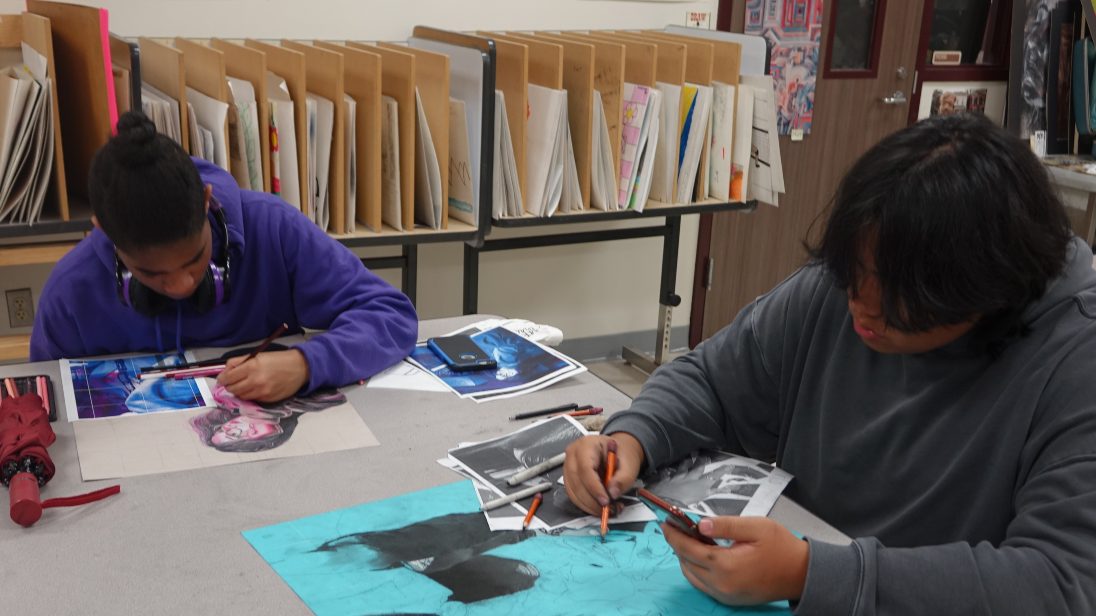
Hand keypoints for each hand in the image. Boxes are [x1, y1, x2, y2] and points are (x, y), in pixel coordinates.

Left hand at [216, 349, 309, 401]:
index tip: (222, 379)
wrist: (300, 368)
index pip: (228, 377)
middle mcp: (256, 381)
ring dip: (239, 391)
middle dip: (230, 386)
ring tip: (244, 385)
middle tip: (232, 382)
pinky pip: (253, 399)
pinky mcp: (268, 399)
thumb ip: (239, 362)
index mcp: (252, 367)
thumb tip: (226, 371)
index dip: (222, 378)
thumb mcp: (258, 355)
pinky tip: (256, 388)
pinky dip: (251, 394)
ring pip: (241, 396)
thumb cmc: (279, 359)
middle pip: (233, 389)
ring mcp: (262, 392)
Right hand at [563, 432, 644, 514]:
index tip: (605, 501)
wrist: (617, 452)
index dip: (594, 488)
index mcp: (587, 444)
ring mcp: (568, 466)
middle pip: (576, 482)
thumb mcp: (629, 464)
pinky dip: (586, 505)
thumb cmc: (620, 455)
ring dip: (589, 505)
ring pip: (573, 492)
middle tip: (608, 509)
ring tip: (607, 509)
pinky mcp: (569, 478)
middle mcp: (573, 454)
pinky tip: (598, 507)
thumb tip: (613, 493)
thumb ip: (623, 479)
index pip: (585, 468)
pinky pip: (573, 495)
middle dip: (592, 500)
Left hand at [663, 515, 807, 604]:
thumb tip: (700, 524)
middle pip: (686, 563)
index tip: (665, 523)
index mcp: (727, 565)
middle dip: (676, 545)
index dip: (674, 536)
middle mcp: (722, 584)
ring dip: (684, 558)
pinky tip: (700, 555)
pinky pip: (703, 585)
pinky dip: (695, 570)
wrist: (800, 574)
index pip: (689, 549)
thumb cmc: (781, 547)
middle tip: (673, 528)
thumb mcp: (756, 527)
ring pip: (692, 576)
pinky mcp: (729, 599)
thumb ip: (726, 525)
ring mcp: (725, 595)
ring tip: (685, 539)